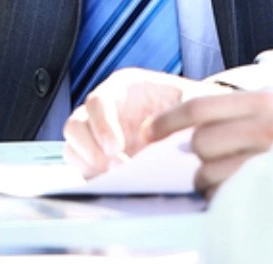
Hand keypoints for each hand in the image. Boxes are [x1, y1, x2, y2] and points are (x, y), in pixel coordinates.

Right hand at [61, 68, 220, 177]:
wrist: (198, 120)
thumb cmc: (192, 106)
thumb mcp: (192, 102)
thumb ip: (181, 116)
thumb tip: (166, 139)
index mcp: (123, 88)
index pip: (97, 102)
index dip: (101, 125)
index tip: (116, 148)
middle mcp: (105, 110)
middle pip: (75, 125)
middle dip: (90, 151)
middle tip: (116, 169)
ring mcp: (100, 134)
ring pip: (74, 148)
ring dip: (91, 166)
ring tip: (118, 179)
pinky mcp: (101, 157)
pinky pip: (84, 169)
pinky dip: (95, 179)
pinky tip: (118, 185)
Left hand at [145, 89, 272, 195]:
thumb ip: (238, 112)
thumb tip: (186, 131)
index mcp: (266, 102)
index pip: (199, 107)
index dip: (167, 120)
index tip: (149, 131)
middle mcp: (270, 128)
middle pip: (200, 143)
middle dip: (197, 156)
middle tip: (213, 160)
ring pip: (209, 174)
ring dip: (210, 181)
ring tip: (233, 179)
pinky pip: (227, 199)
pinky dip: (225, 199)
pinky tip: (242, 193)